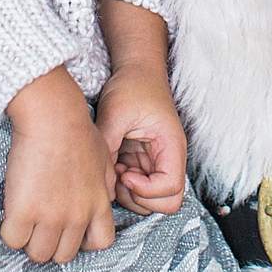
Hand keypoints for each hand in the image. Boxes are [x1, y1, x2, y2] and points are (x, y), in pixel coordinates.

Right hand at [1, 68, 117, 264]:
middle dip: (52, 242)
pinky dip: (10, 231)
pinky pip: (13, 240)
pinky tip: (11, 214)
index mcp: (99, 203)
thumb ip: (104, 183)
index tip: (69, 228)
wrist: (53, 116)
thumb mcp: (103, 157)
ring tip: (24, 220)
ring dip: (30, 240)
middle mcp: (77, 216)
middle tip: (40, 224)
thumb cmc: (76, 129)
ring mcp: (51, 217)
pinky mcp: (24, 212)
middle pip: (64, 255)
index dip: (83, 240)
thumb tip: (103, 197)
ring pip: (38, 254)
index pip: (101, 243)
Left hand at [96, 65, 188, 214]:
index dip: (145, 190)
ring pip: (151, 199)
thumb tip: (100, 178)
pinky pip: (138, 186)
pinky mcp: (144, 162)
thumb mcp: (115, 114)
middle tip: (119, 178)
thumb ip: (107, 147)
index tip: (124, 174)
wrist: (136, 70)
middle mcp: (168, 159)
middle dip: (140, 198)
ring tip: (114, 170)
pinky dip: (124, 185)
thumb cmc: (133, 86)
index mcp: (171, 147)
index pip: (170, 189)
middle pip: (166, 202)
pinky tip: (113, 165)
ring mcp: (156, 162)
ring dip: (130, 194)